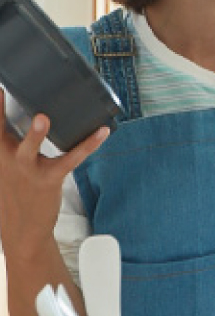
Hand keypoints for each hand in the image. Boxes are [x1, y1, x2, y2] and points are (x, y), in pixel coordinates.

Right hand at [0, 96, 107, 260]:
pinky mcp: (49, 179)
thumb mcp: (6, 167)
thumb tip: (33, 118)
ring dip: (36, 134)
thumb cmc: (18, 192)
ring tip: (43, 118)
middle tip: (0, 89)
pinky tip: (102, 132)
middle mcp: (7, 159)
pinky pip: (71, 159)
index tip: (0, 85)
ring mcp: (28, 169)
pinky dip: (88, 145)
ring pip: (29, 148)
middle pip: (0, 132)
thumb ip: (11, 143)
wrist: (23, 230)